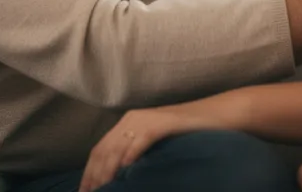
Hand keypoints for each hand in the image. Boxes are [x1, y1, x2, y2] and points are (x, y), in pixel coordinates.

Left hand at [80, 106, 209, 191]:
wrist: (217, 116)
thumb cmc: (188, 134)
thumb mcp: (156, 145)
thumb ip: (137, 154)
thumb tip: (120, 177)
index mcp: (128, 123)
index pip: (100, 149)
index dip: (89, 171)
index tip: (84, 191)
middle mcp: (133, 119)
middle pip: (105, 149)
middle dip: (95, 174)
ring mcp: (147, 119)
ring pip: (120, 145)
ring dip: (109, 168)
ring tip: (104, 186)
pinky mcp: (164, 122)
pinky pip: (144, 137)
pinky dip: (133, 152)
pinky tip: (126, 167)